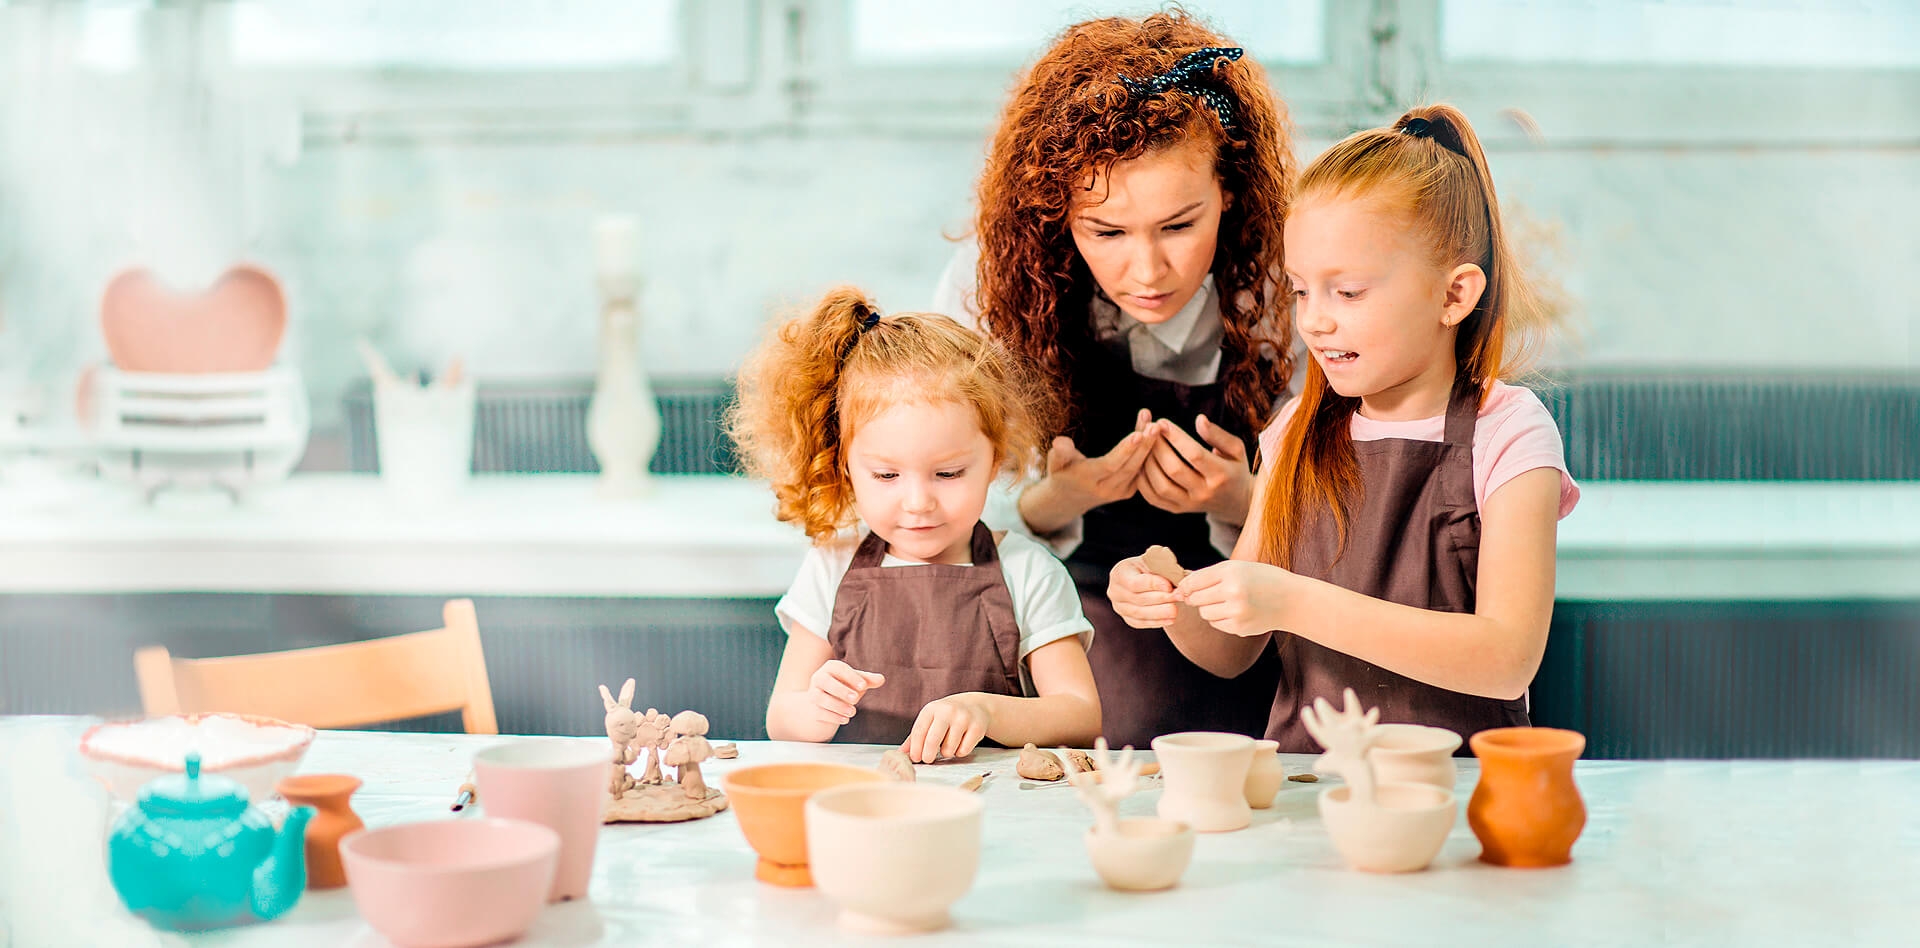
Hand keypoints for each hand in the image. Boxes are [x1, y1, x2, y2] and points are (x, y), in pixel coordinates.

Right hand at [806, 660, 884, 726]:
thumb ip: (868, 680)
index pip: (839, 668)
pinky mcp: (813, 709)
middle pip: (825, 682)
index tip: (864, 685)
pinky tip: (845, 719)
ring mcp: (814, 694)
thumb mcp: (857, 681)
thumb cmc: (845, 686)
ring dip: (837, 706)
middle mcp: (819, 678)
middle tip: (856, 698)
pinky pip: (819, 712)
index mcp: (831, 667)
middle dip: (840, 690)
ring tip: (853, 712)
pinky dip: (833, 717)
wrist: (826, 702)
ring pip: (820, 698)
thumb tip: (881, 679)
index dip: (851, 676)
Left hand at [903, 693, 995, 761]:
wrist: (975, 706)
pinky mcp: (977, 727)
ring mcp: (963, 718)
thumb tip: (901, 753)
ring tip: (948, 745)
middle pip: (933, 740)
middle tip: (927, 759)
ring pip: (949, 748)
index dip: (915, 748)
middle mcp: (947, 711)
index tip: (915, 758)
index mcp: (932, 709)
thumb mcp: (930, 720)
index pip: (919, 731)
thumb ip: (915, 737)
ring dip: (946, 752)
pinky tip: (961, 743)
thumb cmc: (947, 716)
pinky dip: (960, 752)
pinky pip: (963, 750)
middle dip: (927, 755)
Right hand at [1023, 428, 1152, 529]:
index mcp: (1088, 480)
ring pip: (1138, 467)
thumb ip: (1059, 453)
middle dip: (1144, 445)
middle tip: (1156, 425)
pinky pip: (1142, 469)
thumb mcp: (1055, 463)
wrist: (1071, 498)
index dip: (1125, 451)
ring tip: (1157, 424)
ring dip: (1149, 445)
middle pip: (1130, 466)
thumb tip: (1060, 441)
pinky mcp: (1129, 490)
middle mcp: (1107, 489)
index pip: (1110, 465)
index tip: (1138, 434)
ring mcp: (1120, 492)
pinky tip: (1154, 432)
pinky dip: (1148, 451)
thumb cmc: (1062, 472)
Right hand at [1107, 556, 1179, 628]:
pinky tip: (1170, 619)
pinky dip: (1156, 622)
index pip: (1134, 583)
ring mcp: (1119, 606)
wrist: (1147, 579)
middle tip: (1177, 598)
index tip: (1169, 586)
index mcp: (1120, 572)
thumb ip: (1162, 570)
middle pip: (1137, 599)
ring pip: (1138, 613)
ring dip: (1159, 613)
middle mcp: (1115, 590)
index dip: (1152, 585)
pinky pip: (1140, 623)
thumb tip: (1175, 583)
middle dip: (1160, 599)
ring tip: (1175, 611)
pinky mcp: (1127, 618)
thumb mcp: (1154, 562)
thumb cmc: (1151, 568)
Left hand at [1135, 413, 1252, 520]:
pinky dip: (1143, 480)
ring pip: (1160, 485)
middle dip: (1158, 446)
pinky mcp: (1177, 509)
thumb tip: (1200, 419)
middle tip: (1150, 429)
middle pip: (1174, 469)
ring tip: (1144, 443)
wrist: (1235, 502)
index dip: (1176, 437)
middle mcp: (1204, 492)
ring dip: (1147, 462)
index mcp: (1221, 475)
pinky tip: (1142, 462)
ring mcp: (1189, 504)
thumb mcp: (1236, 449)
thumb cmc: (1234, 468)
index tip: (1162, 422)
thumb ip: (1218, 435)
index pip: (1194, 454)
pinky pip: (1153, 498)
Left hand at [1176, 559, 1296, 637]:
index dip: (1185, 586)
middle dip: (1197, 598)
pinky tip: (1235, 612)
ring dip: (1209, 609)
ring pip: (1204, 613)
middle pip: (1196, 599)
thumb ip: (1210, 575)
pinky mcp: (1239, 627)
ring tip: (1225, 602)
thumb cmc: (1263, 579)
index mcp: (1231, 571)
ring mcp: (1236, 611)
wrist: (1291, 600)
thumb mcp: (1239, 567)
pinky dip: (1220, 619)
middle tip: (1210, 595)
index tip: (1183, 589)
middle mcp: (1232, 591)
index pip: (1194, 581)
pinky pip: (1216, 624)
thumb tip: (1181, 589)